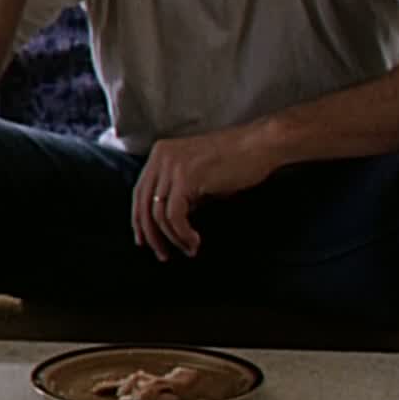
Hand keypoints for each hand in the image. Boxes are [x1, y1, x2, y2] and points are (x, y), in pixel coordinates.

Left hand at [130, 126, 281, 261]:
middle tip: (162, 254)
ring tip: (189, 249)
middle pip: (143, 204)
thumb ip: (179, 193)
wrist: (259, 145)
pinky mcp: (186, 177)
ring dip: (172, 238)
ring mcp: (173, 165)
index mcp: (161, 153)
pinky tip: (195, 241)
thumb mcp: (198, 176)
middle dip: (151, 234)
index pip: (139, 192)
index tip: (144, 241)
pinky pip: (174, 215)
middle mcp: (162, 156)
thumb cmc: (235, 162)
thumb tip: (167, 223)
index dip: (139, 220)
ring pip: (158, 214)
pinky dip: (182, 234)